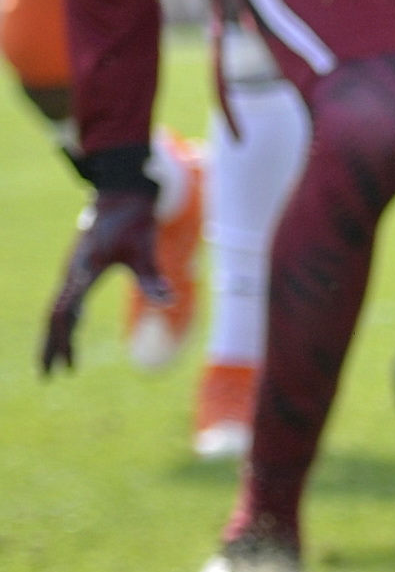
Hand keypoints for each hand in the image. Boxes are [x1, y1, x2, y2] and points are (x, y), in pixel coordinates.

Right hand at [38, 183, 161, 376]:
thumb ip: (152, 277)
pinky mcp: (78, 269)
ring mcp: (72, 270)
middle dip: (51, 346)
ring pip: (57, 309)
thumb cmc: (134, 221)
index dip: (62, 338)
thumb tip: (168, 301)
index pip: (67, 311)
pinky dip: (65, 321)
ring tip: (58, 365)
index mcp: (83, 270)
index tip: (59, 362)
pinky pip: (65, 300)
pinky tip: (71, 334)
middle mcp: (71, 272)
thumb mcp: (145, 249)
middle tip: (48, 376)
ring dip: (55, 337)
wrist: (121, 194)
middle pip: (55, 316)